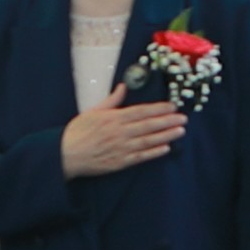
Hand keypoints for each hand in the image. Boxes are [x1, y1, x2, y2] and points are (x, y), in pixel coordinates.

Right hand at [60, 97, 189, 177]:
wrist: (66, 155)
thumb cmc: (77, 132)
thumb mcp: (93, 111)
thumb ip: (111, 100)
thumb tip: (123, 86)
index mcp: (113, 118)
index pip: (141, 111)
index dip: (158, 108)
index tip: (172, 106)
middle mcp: (120, 132)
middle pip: (148, 125)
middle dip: (167, 121)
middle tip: (183, 118)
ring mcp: (121, 148)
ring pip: (148, 140)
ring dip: (166, 135)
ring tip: (180, 131)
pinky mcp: (120, 162)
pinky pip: (140, 156)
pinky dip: (154, 152)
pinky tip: (166, 148)